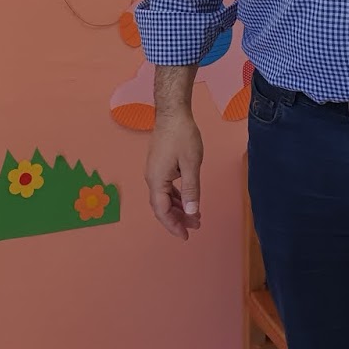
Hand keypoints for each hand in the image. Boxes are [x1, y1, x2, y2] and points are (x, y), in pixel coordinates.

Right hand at [145, 112, 203, 240]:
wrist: (172, 113)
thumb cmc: (182, 135)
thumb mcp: (191, 164)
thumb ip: (191, 190)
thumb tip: (192, 212)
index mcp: (157, 180)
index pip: (162, 211)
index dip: (174, 225)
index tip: (186, 235)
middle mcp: (152, 178)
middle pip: (162, 206)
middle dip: (178, 218)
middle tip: (196, 226)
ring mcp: (155, 171)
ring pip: (165, 197)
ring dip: (179, 207)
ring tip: (195, 215)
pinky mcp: (159, 165)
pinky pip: (166, 187)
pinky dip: (177, 196)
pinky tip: (187, 199)